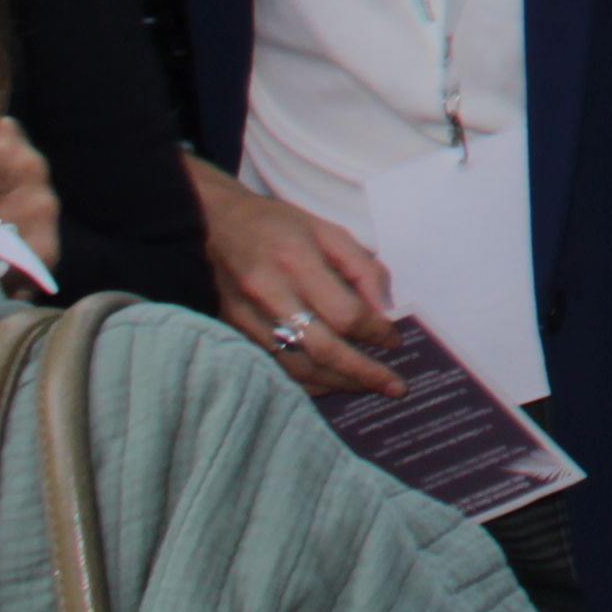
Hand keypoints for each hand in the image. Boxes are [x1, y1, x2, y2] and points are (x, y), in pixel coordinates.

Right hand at [191, 156, 402, 399]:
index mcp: (295, 260)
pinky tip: (331, 382)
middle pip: (322, 348)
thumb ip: (362, 269)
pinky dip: (308, 382)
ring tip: (368, 387)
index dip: (374, 331)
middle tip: (394, 386)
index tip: (395, 340)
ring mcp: (247, 319)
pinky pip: (276, 369)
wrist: (217, 225)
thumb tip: (384, 311)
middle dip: (362, 372)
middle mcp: (269, 293)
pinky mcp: (234, 333)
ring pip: (298, 367)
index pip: (343, 312)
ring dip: (338, 382)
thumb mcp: (329, 231)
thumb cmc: (280, 226)